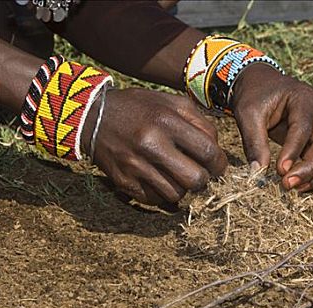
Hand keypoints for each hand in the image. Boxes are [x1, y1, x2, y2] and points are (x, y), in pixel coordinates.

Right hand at [82, 88, 226, 204]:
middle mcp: (151, 144)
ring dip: (183, 187)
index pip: (208, 152)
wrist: (92, 116)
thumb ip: (200, 122)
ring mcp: (136, 166)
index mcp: (167, 121)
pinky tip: (159, 179)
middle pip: (196, 179)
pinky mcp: (124, 182)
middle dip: (203, 179)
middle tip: (199, 173)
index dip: (220, 163)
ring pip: (177, 194)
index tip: (218, 165)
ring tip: (177, 174)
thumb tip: (217, 150)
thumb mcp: (171, 102)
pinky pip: (156, 200)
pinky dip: (162, 193)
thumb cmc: (140, 108)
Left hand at [231, 64, 312, 191]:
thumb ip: (254, 142)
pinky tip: (301, 186)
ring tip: (295, 188)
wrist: (262, 86)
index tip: (280, 171)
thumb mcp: (248, 114)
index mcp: (303, 98)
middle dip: (308, 168)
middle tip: (286, 184)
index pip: (303, 128)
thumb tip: (258, 172)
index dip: (293, 151)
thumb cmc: (255, 97)